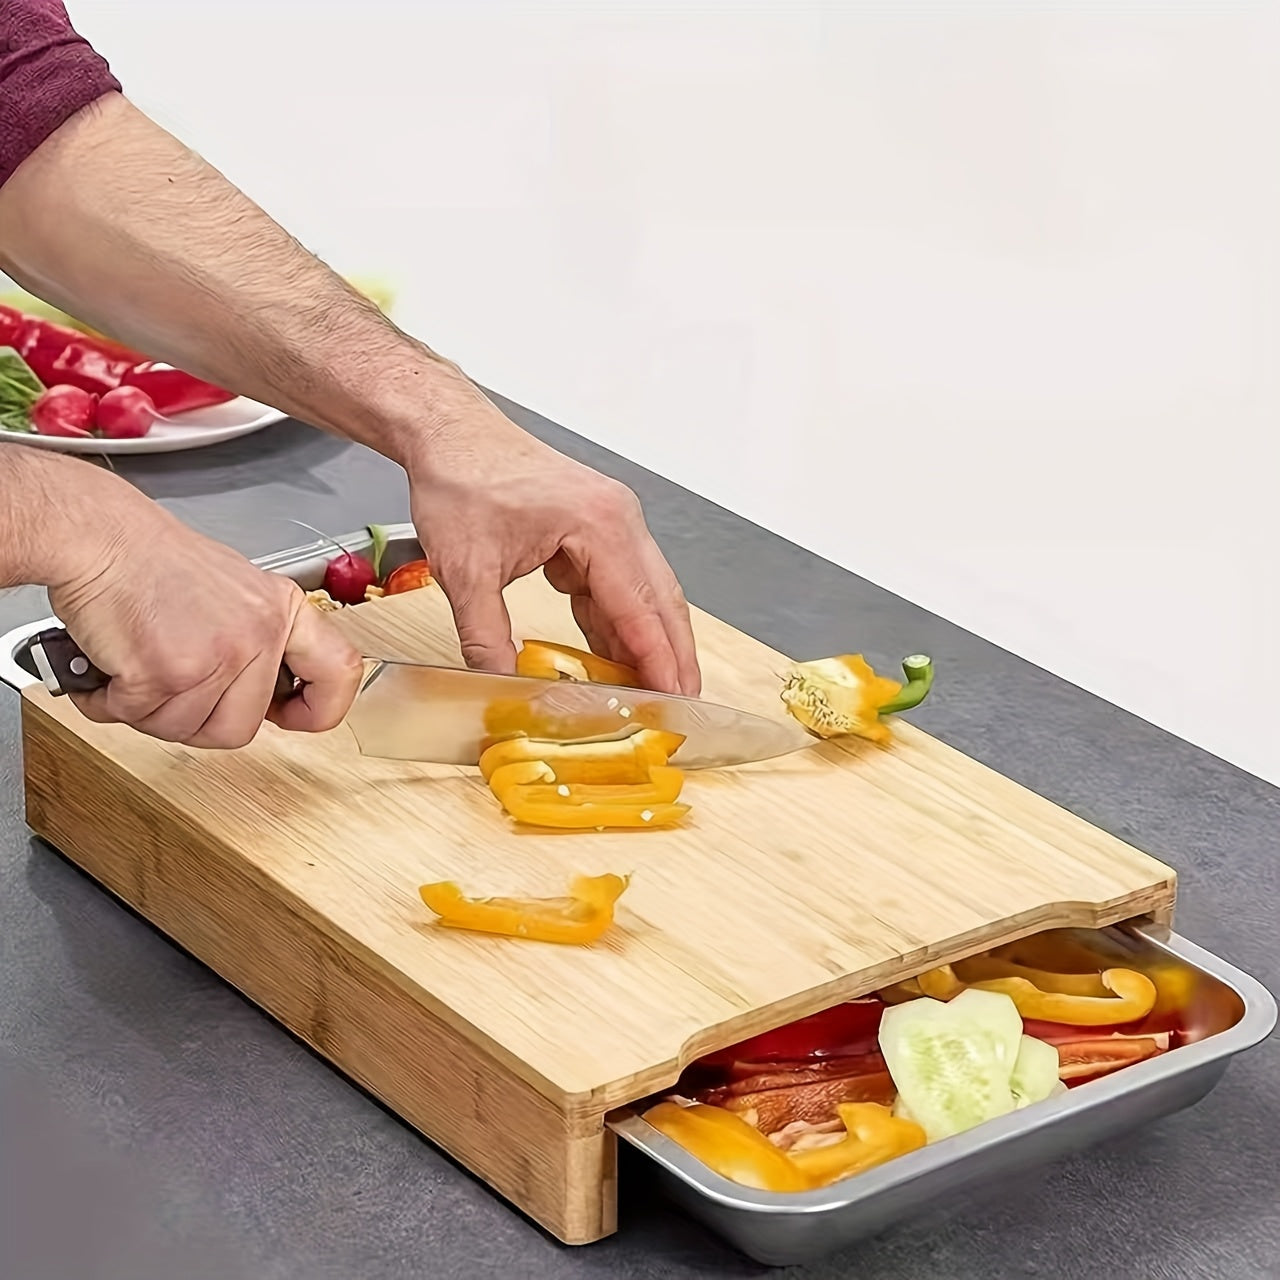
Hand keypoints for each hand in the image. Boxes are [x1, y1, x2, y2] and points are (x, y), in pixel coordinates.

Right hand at [46, 482, 363, 748]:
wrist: (98, 535)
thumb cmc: (152, 560)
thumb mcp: (237, 590)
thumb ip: (258, 641)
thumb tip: (263, 694)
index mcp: (284, 611)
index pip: (338, 673)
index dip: (317, 709)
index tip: (289, 716)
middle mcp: (260, 633)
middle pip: (240, 727)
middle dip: (195, 719)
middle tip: (168, 685)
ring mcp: (216, 654)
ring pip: (186, 729)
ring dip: (150, 710)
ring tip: (138, 665)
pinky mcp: (166, 671)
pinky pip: (139, 718)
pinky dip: (112, 703)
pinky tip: (110, 669)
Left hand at [405, 374, 700, 696]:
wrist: (449, 433)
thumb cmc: (463, 477)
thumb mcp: (467, 569)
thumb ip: (486, 635)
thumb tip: (501, 683)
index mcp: (599, 525)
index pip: (639, 609)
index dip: (658, 662)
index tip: (673, 701)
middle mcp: (617, 520)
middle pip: (661, 601)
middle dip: (673, 657)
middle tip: (682, 707)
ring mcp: (610, 522)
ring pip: (644, 594)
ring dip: (648, 642)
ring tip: (654, 692)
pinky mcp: (593, 529)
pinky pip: (616, 585)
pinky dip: (618, 623)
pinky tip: (614, 658)